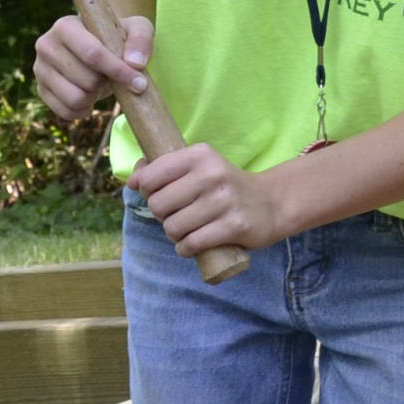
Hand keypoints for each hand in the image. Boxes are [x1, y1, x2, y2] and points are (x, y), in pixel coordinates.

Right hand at [31, 8, 153, 122]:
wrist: (97, 47)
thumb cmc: (117, 36)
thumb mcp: (136, 29)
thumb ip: (141, 40)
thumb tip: (135, 63)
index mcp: (65, 25)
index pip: (92, 54)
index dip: (118, 71)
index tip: (140, 83)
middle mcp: (46, 45)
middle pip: (86, 79)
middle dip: (107, 83)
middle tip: (111, 76)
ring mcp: (40, 69)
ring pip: (75, 98)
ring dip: (95, 97)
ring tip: (100, 85)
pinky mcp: (41, 89)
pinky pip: (65, 111)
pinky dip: (83, 110)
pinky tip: (90, 99)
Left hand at [132, 140, 296, 256]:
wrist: (271, 203)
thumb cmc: (225, 186)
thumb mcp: (200, 166)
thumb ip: (165, 168)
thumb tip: (132, 180)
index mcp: (200, 155)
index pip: (150, 177)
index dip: (148, 192)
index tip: (161, 195)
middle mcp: (212, 174)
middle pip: (158, 205)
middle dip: (162, 215)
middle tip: (178, 215)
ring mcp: (224, 201)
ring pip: (172, 227)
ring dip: (175, 235)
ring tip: (188, 229)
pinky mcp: (234, 226)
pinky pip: (191, 244)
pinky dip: (185, 249)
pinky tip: (192, 244)